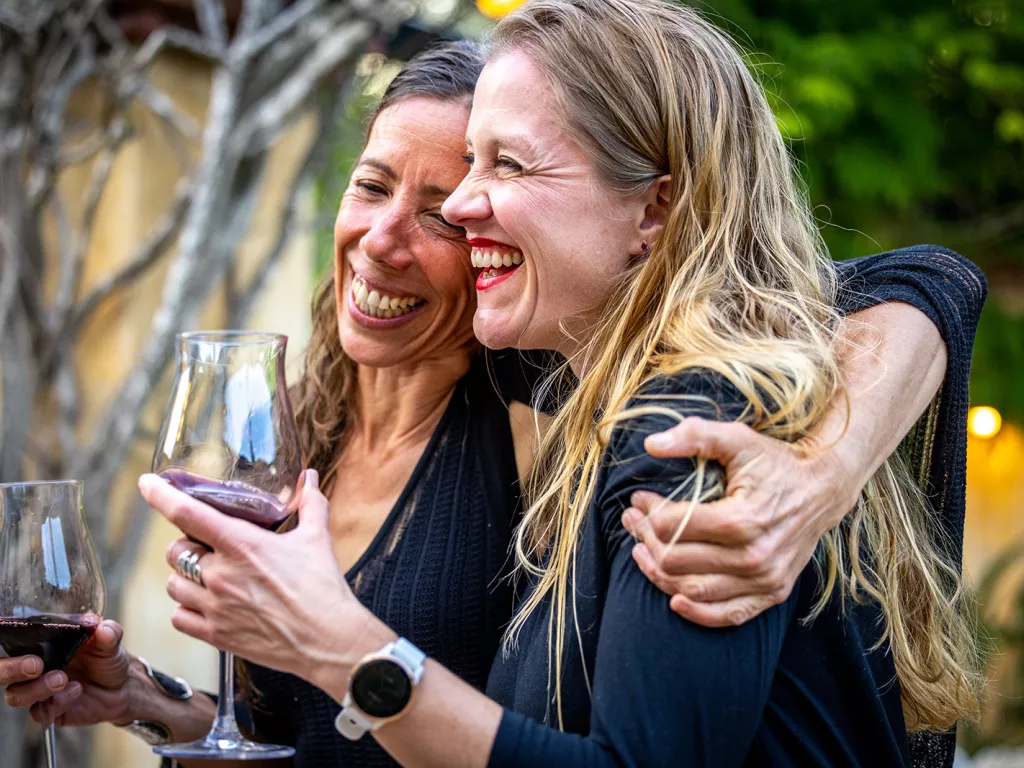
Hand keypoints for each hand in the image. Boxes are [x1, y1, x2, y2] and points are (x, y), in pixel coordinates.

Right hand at [1, 620, 132, 726]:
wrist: (122, 687)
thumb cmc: (108, 658)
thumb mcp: (111, 641)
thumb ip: (108, 632)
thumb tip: (103, 629)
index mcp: (42, 645)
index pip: (14, 642)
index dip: (9, 641)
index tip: (21, 642)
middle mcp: (34, 667)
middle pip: (2, 671)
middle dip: (9, 669)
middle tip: (35, 666)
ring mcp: (38, 690)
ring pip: (15, 695)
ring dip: (36, 688)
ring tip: (62, 679)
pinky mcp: (47, 710)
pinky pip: (39, 712)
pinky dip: (57, 702)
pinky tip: (75, 691)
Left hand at [139, 469, 372, 681]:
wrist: (328, 640)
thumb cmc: (323, 588)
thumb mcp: (317, 537)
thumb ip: (310, 503)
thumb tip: (311, 477)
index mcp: (242, 544)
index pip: (187, 513)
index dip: (160, 495)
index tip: (146, 483)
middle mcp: (221, 574)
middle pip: (174, 551)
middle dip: (186, 545)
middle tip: (207, 547)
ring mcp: (215, 607)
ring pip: (172, 585)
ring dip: (184, 578)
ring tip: (206, 577)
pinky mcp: (216, 635)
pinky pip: (179, 618)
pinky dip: (186, 610)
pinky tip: (205, 605)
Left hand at [621, 417, 857, 627]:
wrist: (824, 489)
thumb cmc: (775, 462)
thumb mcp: (738, 438)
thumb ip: (695, 435)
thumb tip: (650, 444)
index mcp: (741, 519)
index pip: (673, 526)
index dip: (647, 513)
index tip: (638, 499)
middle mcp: (753, 556)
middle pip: (676, 560)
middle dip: (645, 539)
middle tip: (632, 521)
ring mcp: (765, 579)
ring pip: (692, 589)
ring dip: (657, 573)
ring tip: (639, 551)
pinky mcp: (772, 593)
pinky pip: (727, 615)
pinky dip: (697, 612)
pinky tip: (674, 599)